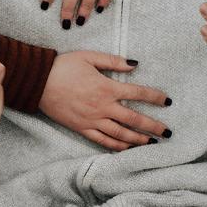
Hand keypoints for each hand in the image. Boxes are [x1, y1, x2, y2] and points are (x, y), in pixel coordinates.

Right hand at [38, 50, 171, 150]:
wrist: (38, 82)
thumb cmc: (63, 66)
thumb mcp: (89, 57)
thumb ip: (113, 61)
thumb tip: (135, 64)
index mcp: (106, 88)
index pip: (138, 93)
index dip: (155, 97)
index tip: (167, 102)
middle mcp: (103, 107)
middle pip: (134, 120)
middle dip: (153, 127)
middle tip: (167, 133)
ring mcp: (92, 120)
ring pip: (121, 134)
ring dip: (138, 140)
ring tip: (151, 144)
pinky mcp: (82, 128)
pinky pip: (103, 141)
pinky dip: (117, 147)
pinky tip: (127, 149)